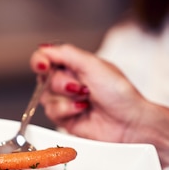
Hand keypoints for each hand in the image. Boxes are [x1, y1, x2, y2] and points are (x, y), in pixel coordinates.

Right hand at [29, 43, 168, 166]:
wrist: (128, 122)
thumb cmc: (119, 93)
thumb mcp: (94, 65)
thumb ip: (66, 54)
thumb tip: (44, 48)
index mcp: (74, 64)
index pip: (45, 58)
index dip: (40, 61)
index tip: (44, 66)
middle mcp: (66, 81)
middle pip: (43, 79)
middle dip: (62, 83)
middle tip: (82, 87)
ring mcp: (64, 100)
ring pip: (46, 97)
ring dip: (67, 99)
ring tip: (86, 100)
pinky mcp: (64, 118)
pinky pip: (52, 112)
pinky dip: (68, 110)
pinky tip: (83, 110)